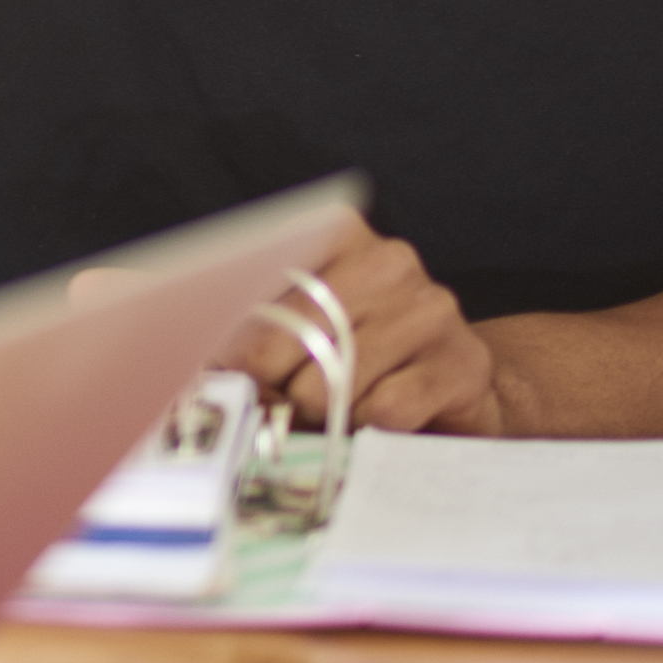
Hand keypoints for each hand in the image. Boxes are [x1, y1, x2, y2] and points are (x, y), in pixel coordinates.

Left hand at [212, 212, 505, 434]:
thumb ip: (253, 333)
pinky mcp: (461, 364)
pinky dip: (367, 427)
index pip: (258, 275)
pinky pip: (382, 409)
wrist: (459, 389)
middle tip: (282, 400)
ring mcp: (430, 311)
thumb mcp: (305, 326)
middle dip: (272, 384)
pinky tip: (377, 419)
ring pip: (332, 380)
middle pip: (287, 335)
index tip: (222, 364)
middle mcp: (389, 262)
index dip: (232, 334)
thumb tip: (201, 369)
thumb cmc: (366, 357)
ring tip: (336, 410)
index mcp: (340, 235)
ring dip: (321, 412)